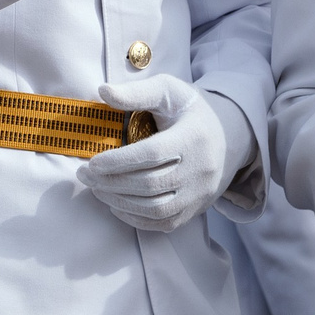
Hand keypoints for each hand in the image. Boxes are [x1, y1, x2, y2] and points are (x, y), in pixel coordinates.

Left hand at [76, 76, 246, 231]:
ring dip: (119, 201)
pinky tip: (115, 204)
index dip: (118, 162)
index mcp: (194, 137)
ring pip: (156, 209)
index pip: (152, 154)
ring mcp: (200, 194)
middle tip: (84, 175)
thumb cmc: (190, 110)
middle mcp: (200, 170)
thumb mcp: (168, 91)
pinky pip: (164, 223)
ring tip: (95, 188)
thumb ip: (136, 92)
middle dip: (111, 182)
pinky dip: (135, 218)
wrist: (230, 135)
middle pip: (150, 185)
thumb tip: (103, 91)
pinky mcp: (196, 209)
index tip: (92, 162)